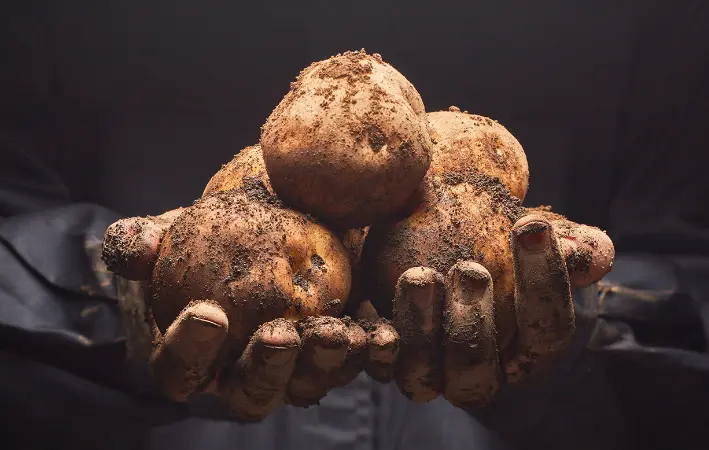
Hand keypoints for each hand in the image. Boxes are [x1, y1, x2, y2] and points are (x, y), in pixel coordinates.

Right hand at [102, 210, 396, 421]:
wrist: (267, 229)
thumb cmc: (209, 239)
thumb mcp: (172, 234)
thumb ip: (143, 243)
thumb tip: (133, 248)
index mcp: (193, 356)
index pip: (179, 370)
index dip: (189, 350)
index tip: (206, 312)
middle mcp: (244, 374)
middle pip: (252, 391)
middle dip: (268, 368)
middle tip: (280, 334)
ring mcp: (297, 369)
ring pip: (309, 384)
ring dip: (325, 364)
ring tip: (338, 334)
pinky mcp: (340, 352)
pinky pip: (359, 365)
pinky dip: (373, 354)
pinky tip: (384, 333)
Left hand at [359, 211, 613, 408]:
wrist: (425, 235)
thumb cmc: (491, 237)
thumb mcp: (528, 235)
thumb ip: (569, 243)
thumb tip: (590, 254)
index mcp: (525, 348)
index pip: (547, 331)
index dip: (546, 283)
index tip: (532, 225)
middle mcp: (478, 371)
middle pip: (479, 368)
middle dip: (474, 323)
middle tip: (470, 269)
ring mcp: (430, 372)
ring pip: (425, 377)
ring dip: (423, 330)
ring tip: (420, 276)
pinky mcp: (387, 361)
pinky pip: (380, 370)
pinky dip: (378, 352)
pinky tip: (377, 325)